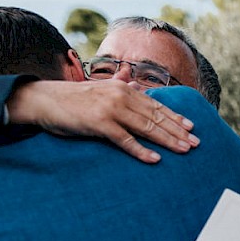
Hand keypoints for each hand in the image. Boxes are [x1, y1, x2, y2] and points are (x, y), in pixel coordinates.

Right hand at [7, 80, 199, 163]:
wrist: (43, 100)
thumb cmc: (72, 99)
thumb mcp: (99, 90)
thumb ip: (118, 86)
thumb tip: (133, 81)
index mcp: (122, 88)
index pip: (156, 105)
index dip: (175, 117)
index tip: (191, 127)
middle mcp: (120, 96)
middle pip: (156, 117)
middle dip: (178, 131)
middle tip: (196, 143)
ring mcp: (110, 109)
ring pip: (146, 128)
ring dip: (167, 141)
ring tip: (184, 150)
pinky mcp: (99, 123)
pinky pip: (125, 140)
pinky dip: (141, 151)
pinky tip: (155, 159)